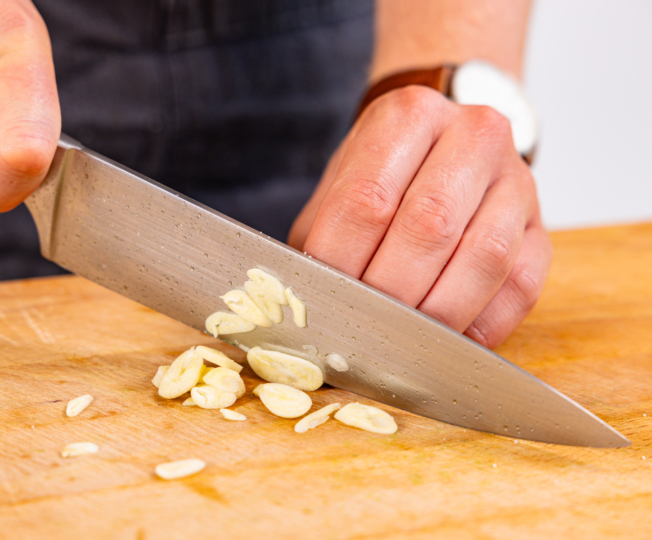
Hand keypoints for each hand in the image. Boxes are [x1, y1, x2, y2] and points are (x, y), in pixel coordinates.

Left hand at [289, 86, 551, 347]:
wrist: (447, 146)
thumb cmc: (386, 174)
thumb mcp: (342, 185)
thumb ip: (323, 237)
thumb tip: (304, 301)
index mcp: (409, 116)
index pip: (366, 201)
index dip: (341, 264)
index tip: (324, 303)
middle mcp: (473, 134)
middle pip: (429, 228)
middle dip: (389, 294)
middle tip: (361, 328)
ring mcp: (517, 180)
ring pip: (484, 258)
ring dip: (437, 314)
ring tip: (401, 340)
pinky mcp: (543, 228)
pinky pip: (521, 288)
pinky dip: (481, 325)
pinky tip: (446, 338)